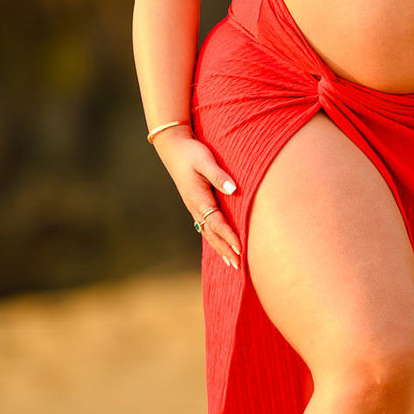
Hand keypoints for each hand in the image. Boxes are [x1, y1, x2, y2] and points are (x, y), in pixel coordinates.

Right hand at [154, 130, 241, 268]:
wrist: (173, 147)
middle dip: (225, 250)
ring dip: (219, 248)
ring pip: (207, 232)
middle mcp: (195, 207)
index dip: (229, 237)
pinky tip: (219, 244)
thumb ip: (219, 176)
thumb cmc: (191, 152)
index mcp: (198, 199)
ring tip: (230, 263)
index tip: (240, 249)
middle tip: (238, 266)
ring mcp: (193, 207)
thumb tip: (233, 190)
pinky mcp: (195, 204)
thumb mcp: (206, 161)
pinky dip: (214, 238)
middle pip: (212, 234)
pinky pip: (205, 226)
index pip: (216, 223)